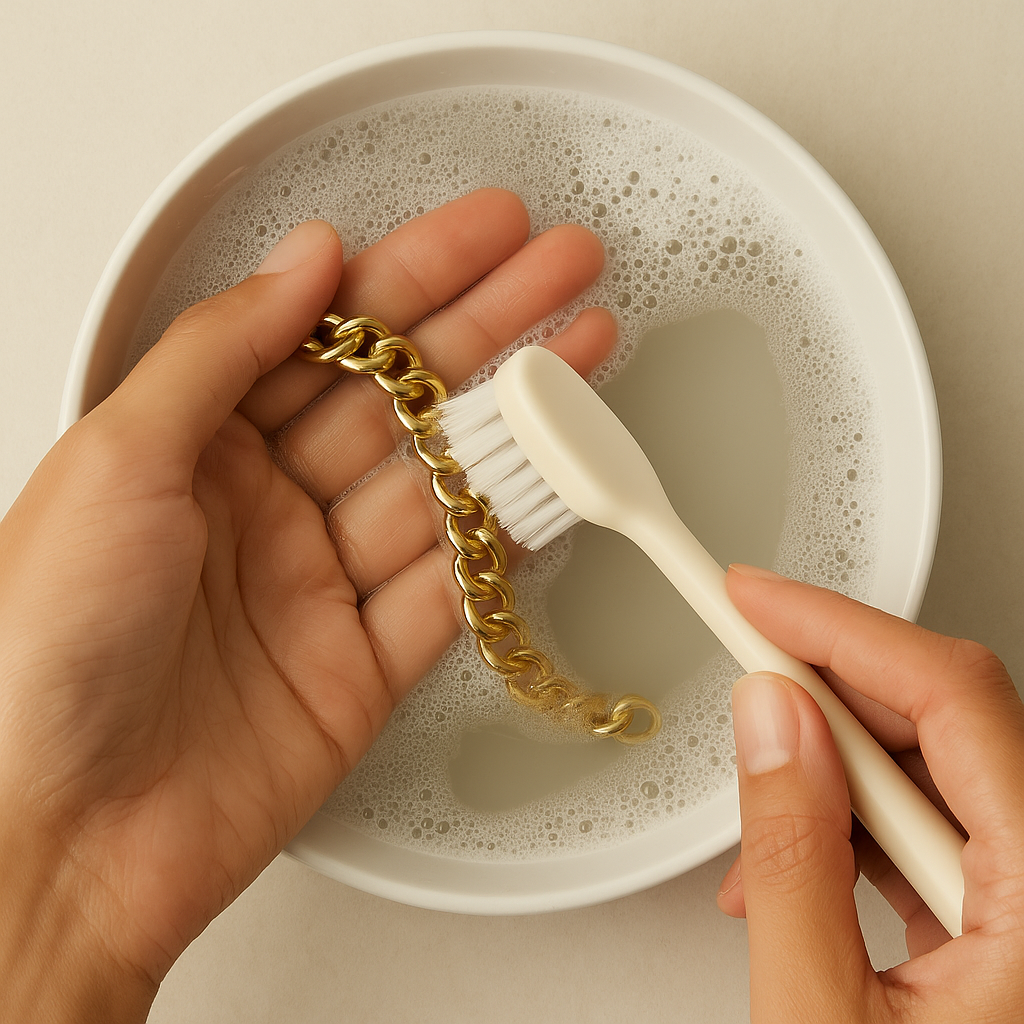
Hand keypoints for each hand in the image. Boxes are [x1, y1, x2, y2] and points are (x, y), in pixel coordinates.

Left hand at [0, 189, 615, 1020]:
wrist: (57, 838)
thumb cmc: (41, 650)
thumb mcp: (116, 459)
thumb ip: (219, 350)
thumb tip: (302, 262)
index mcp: (197, 445)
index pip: (331, 332)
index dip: (417, 274)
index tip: (487, 232)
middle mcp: (263, 507)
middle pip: (402, 396)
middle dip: (492, 326)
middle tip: (565, 272)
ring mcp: (320, 584)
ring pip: (441, 482)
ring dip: (518, 421)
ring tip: (584, 356)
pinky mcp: (362, 664)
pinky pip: (453, 587)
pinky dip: (505, 539)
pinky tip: (552, 484)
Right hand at [718, 564, 1023, 1022]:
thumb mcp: (821, 1021)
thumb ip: (793, 859)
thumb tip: (768, 722)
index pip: (950, 697)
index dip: (839, 628)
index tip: (754, 597)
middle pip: (949, 725)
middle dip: (828, 699)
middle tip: (745, 681)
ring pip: (940, 779)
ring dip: (835, 780)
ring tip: (760, 833)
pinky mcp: (1021, 927)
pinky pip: (943, 836)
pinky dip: (861, 834)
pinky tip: (805, 874)